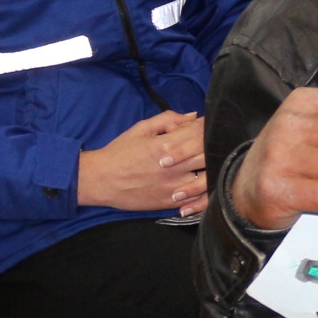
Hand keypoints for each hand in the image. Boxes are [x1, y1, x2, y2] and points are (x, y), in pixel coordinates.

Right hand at [77, 111, 206, 213]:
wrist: (100, 180)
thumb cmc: (119, 152)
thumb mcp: (141, 129)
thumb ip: (168, 119)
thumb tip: (192, 116)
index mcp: (165, 145)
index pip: (198, 131)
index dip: (208, 125)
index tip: (211, 124)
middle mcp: (173, 166)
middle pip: (208, 153)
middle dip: (214, 145)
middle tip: (216, 142)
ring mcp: (173, 186)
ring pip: (208, 177)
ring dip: (214, 168)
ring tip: (214, 163)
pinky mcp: (170, 202)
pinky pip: (197, 198)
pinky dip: (206, 191)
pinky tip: (208, 184)